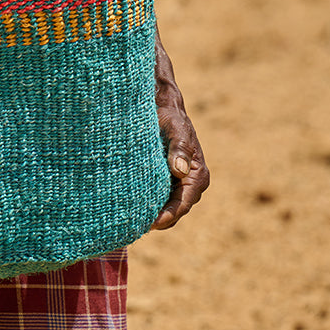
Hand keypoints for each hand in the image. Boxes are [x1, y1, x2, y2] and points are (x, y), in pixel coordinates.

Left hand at [151, 30, 209, 230]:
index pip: (185, 202)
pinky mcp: (168, 176)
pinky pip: (161, 196)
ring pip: (169, 206)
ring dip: (155, 214)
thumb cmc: (166, 112)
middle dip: (161, 220)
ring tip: (132, 223)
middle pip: (177, 209)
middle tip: (137, 228)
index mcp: (198, 172)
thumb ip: (179, 147)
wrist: (159, 100)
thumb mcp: (173, 126)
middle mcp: (192, 179)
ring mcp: (180, 180)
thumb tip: (181, 171)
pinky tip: (133, 208)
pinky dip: (150, 204)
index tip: (153, 224)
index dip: (170, 215)